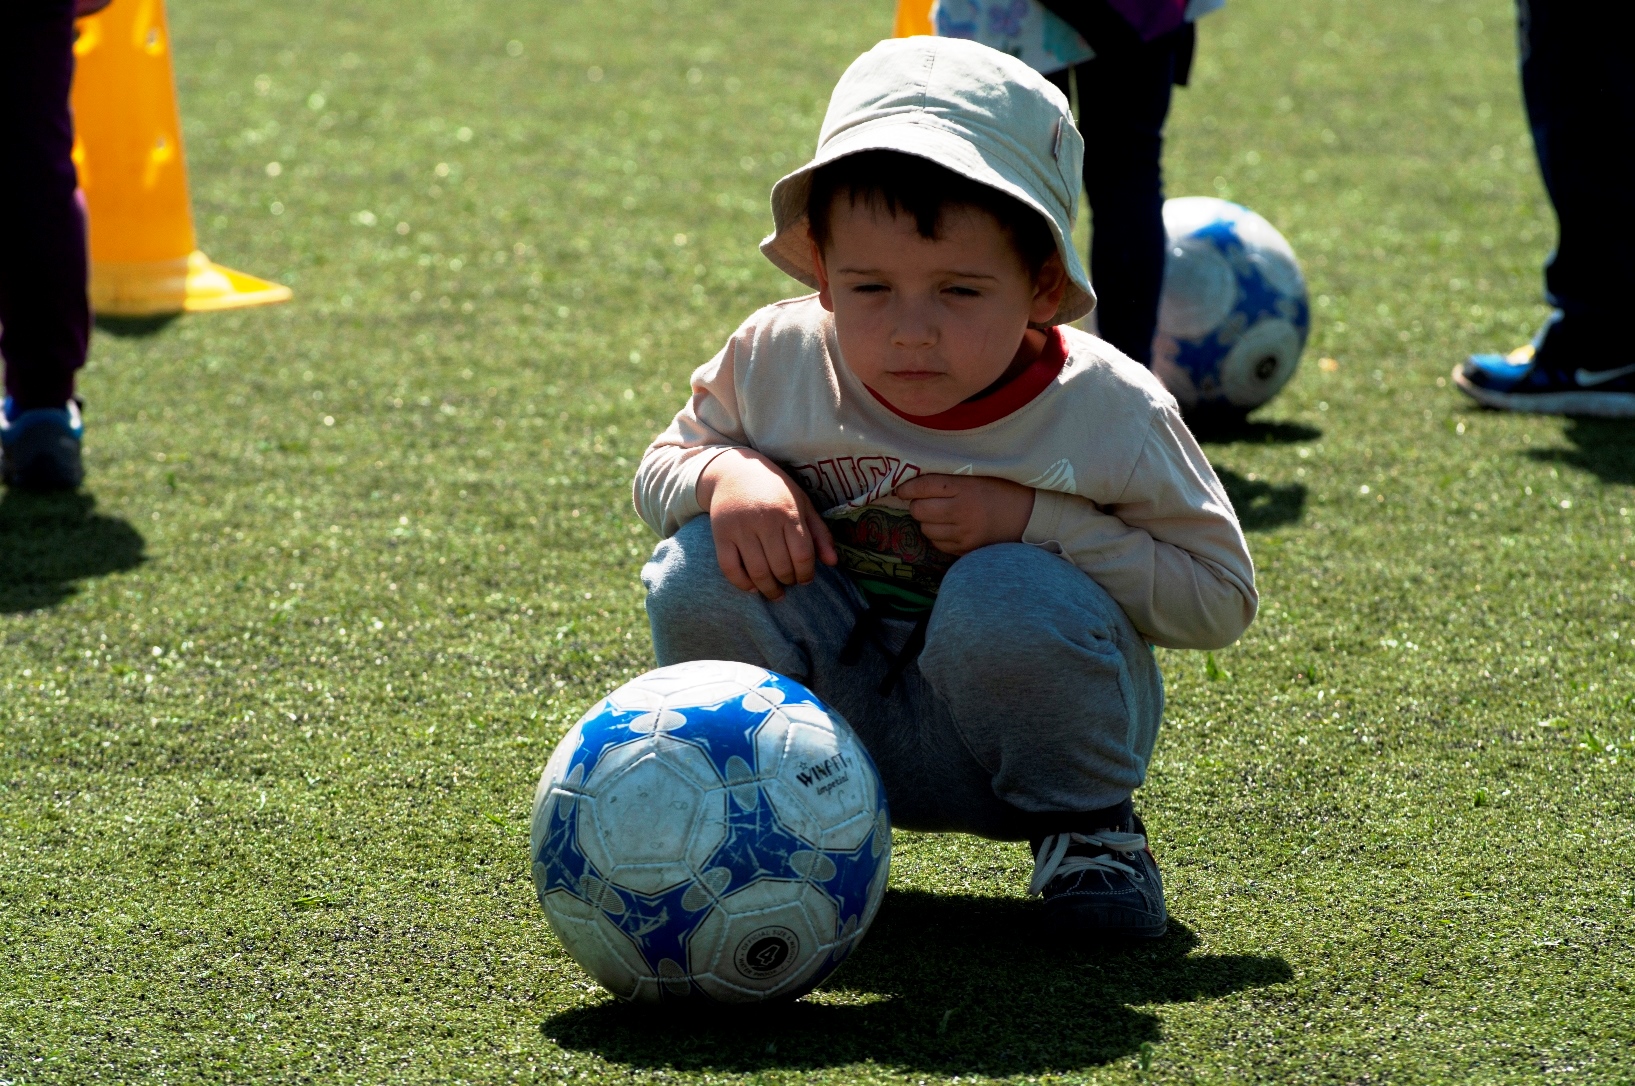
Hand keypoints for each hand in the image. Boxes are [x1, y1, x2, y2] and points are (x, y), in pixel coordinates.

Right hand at [697, 448, 837, 598]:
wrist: (734, 471)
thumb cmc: (775, 490)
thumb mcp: (802, 504)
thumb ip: (820, 533)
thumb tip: (833, 562)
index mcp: (788, 512)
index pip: (802, 555)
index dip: (806, 574)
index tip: (805, 579)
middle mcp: (764, 521)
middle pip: (781, 566)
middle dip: (788, 581)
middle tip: (790, 582)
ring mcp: (740, 529)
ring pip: (757, 572)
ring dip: (769, 589)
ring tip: (775, 591)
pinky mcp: (721, 535)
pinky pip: (729, 568)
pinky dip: (742, 584)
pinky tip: (753, 586)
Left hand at [895, 474, 1035, 556]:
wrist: (1029, 515)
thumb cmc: (1001, 489)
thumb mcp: (978, 475)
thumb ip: (950, 477)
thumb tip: (914, 481)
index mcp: (965, 487)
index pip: (924, 487)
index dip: (907, 488)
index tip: (902, 489)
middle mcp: (962, 511)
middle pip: (919, 510)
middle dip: (916, 505)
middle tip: (923, 501)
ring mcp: (964, 533)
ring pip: (925, 529)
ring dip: (927, 521)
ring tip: (939, 514)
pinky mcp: (966, 549)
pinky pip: (938, 543)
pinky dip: (938, 535)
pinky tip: (949, 527)